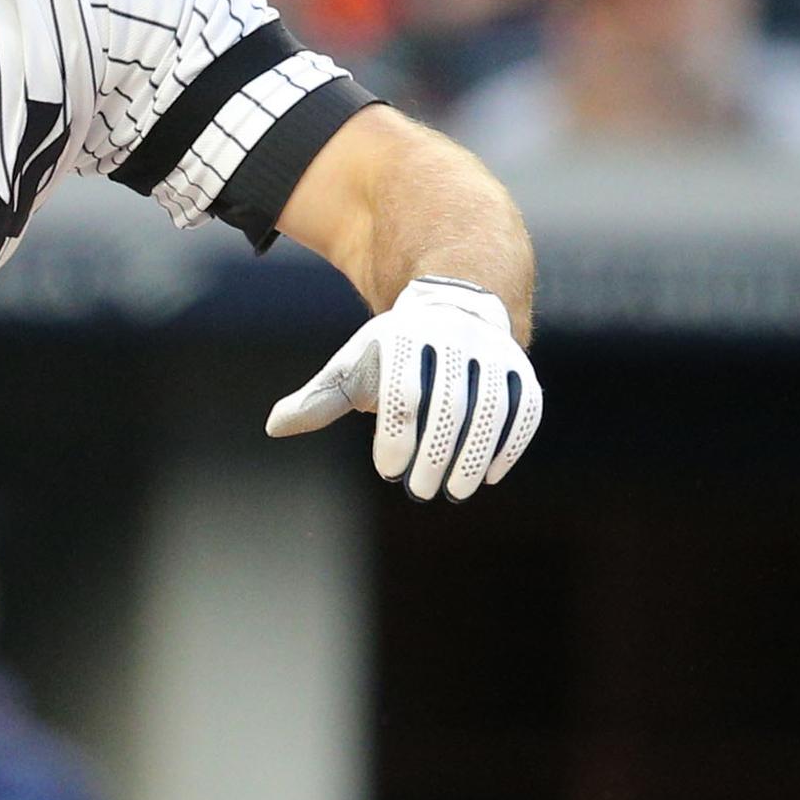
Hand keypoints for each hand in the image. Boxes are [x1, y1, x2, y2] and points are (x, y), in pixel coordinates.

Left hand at [266, 276, 539, 501]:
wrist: (452, 307)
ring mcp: (493, 354)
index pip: (404, 392)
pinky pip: (525, 407)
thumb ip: (320, 400)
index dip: (397, 434)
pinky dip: (511, 442)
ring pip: (491, 408)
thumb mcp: (353, 367)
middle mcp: (455, 341)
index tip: (387, 472)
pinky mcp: (521, 369)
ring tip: (457, 491)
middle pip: (450, 404)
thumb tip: (275, 426)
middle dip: (436, 453)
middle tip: (421, 491)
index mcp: (407, 338)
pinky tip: (492, 474)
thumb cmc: (392, 352)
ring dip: (476, 455)